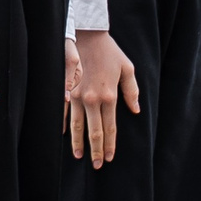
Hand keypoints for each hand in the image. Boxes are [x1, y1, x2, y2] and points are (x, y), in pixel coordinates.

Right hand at [67, 30, 138, 167]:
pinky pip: (65, 111)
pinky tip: (65, 135)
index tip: (110, 157)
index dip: (110, 144)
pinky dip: (66, 124)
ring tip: (80, 156)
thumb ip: (132, 92)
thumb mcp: (127, 69)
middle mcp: (92, 99)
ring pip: (78, 125)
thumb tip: (135, 111)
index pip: (110, 127)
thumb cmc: (110, 51)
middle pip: (94, 131)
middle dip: (96, 150)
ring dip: (79, 143)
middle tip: (97, 165)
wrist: (87, 35)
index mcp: (109, 96)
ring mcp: (77, 95)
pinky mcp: (67, 89)